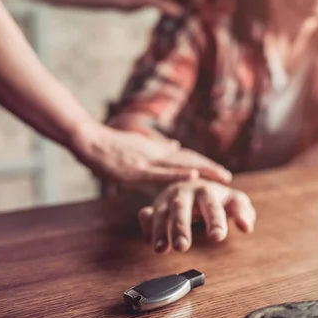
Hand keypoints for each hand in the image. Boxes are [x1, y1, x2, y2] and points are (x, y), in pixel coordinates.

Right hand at [69, 121, 231, 184]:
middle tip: (227, 176)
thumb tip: (176, 145)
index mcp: (156, 151)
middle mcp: (156, 154)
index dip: (203, 163)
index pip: (185, 157)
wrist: (89, 140)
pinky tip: (193, 176)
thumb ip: (158, 147)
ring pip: (180, 166)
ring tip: (220, 176)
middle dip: (208, 168)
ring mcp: (147, 162)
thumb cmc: (111, 144)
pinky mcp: (136, 170)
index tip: (219, 170)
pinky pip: (161, 173)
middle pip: (188, 161)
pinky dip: (178, 175)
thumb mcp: (138, 145)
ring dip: (202, 171)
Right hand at [137, 179, 255, 252]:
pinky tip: (150, 241)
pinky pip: (146, 216)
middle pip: (181, 208)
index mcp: (206, 190)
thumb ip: (244, 213)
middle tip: (183, 247)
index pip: (211, 205)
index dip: (215, 221)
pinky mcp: (155, 207)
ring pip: (161, 213)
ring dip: (160, 231)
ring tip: (162, 250)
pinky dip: (146, 227)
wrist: (193, 183)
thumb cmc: (217, 198)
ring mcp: (167, 199)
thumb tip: (246, 227)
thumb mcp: (234, 201)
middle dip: (180, 227)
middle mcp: (184, 193)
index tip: (218, 237)